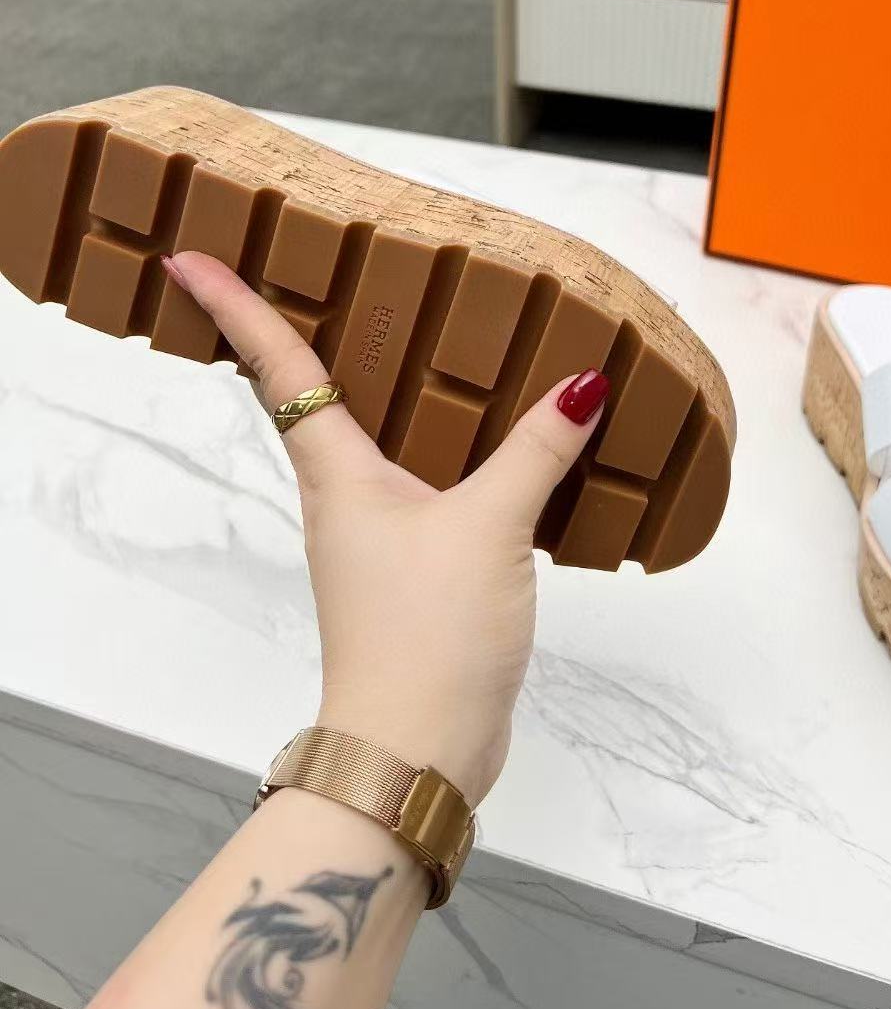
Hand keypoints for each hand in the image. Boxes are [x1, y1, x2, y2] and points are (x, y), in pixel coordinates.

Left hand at [162, 251, 608, 805]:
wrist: (416, 752)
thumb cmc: (426, 638)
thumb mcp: (489, 527)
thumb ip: (536, 451)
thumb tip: (583, 382)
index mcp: (338, 473)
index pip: (276, 368)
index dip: (233, 308)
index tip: (188, 256)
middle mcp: (345, 497)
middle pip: (312, 396)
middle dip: (303, 334)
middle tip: (315, 271)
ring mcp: (378, 535)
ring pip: (371, 439)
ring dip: (380, 389)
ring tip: (416, 336)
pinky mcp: (417, 568)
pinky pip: (425, 483)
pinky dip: (447, 447)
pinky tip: (496, 442)